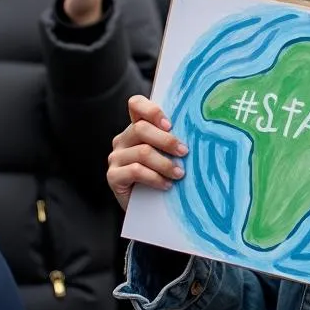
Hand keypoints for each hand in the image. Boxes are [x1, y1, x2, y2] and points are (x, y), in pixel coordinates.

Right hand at [107, 96, 186, 211]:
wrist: (147, 206)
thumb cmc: (162, 173)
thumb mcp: (167, 152)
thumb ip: (171, 137)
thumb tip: (196, 129)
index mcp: (136, 127)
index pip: (136, 104)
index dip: (152, 110)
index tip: (170, 124)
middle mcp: (123, 139)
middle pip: (141, 128)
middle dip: (167, 140)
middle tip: (184, 152)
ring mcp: (116, 157)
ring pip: (142, 152)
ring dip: (165, 163)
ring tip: (179, 173)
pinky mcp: (113, 176)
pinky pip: (135, 171)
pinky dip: (155, 177)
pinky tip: (166, 184)